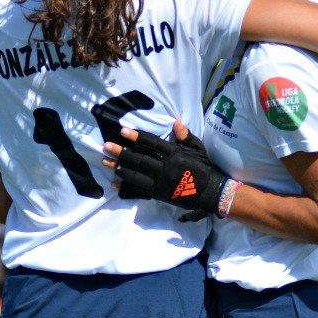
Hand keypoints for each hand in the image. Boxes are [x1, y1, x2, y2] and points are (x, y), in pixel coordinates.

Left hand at [103, 119, 227, 218]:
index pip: (152, 144)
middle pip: (140, 160)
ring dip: (120, 168)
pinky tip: (114, 183)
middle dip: (122, 153)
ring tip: (106, 162)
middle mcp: (166, 169)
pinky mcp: (159, 195)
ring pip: (136, 176)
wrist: (211, 193)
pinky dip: (126, 188)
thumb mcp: (198, 149)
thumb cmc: (205, 168)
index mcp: (175, 155)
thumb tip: (176, 122)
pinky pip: (139, 191)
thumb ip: (186, 137)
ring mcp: (161, 183)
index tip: (123, 131)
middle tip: (106, 146)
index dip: (137, 137)